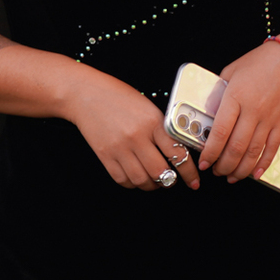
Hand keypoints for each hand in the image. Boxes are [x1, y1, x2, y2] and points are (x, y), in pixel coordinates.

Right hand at [67, 72, 199, 190]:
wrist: (86, 94)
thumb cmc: (118, 96)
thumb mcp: (148, 108)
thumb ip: (162, 129)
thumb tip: (178, 152)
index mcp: (153, 122)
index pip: (178, 153)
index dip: (189, 172)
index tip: (194, 180)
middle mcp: (137, 137)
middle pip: (160, 172)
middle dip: (171, 181)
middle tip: (173, 180)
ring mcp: (119, 148)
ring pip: (141, 180)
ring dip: (152, 185)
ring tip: (154, 180)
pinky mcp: (105, 155)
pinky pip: (122, 179)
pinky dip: (132, 183)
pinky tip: (136, 177)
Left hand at [201, 41, 279, 182]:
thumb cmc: (259, 62)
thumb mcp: (231, 71)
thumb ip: (218, 92)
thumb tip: (207, 113)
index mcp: (236, 96)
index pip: (220, 131)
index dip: (210, 151)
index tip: (204, 162)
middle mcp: (253, 110)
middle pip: (237, 147)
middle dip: (223, 165)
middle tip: (216, 172)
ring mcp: (269, 118)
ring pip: (254, 152)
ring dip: (241, 169)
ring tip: (231, 177)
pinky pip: (272, 148)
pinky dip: (264, 163)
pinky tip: (255, 174)